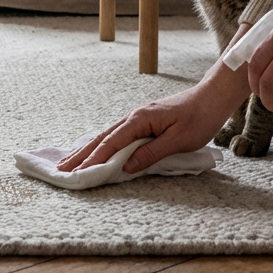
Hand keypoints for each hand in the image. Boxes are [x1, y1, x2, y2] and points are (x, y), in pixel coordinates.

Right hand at [56, 57, 250, 173]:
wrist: (211, 98)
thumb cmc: (199, 119)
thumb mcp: (178, 141)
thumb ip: (151, 154)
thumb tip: (126, 167)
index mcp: (139, 120)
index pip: (110, 143)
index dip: (93, 160)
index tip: (77, 174)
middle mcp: (133, 117)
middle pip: (101, 138)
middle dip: (80, 155)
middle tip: (61, 170)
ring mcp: (136, 118)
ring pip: (105, 136)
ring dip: (86, 150)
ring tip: (69, 162)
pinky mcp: (142, 121)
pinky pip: (115, 135)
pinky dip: (100, 144)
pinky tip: (93, 149)